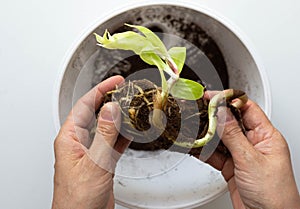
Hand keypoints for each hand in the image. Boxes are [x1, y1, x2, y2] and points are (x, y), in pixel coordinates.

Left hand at [52, 76, 129, 208]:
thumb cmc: (77, 198)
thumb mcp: (94, 163)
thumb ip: (104, 135)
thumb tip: (110, 109)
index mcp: (70, 139)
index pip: (84, 105)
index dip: (100, 90)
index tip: (115, 82)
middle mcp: (79, 142)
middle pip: (96, 113)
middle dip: (110, 101)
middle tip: (126, 91)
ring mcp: (92, 152)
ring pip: (106, 128)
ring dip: (119, 118)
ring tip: (131, 108)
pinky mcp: (102, 162)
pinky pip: (113, 143)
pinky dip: (123, 136)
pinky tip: (131, 131)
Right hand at [206, 99, 299, 208]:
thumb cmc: (274, 195)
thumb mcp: (250, 160)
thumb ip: (232, 135)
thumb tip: (220, 113)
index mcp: (266, 136)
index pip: (246, 109)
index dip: (228, 100)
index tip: (211, 96)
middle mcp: (254, 143)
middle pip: (231, 122)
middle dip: (214, 117)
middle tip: (198, 112)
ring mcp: (242, 155)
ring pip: (221, 139)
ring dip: (207, 136)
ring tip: (194, 130)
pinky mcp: (232, 167)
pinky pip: (216, 154)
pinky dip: (205, 152)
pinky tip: (197, 148)